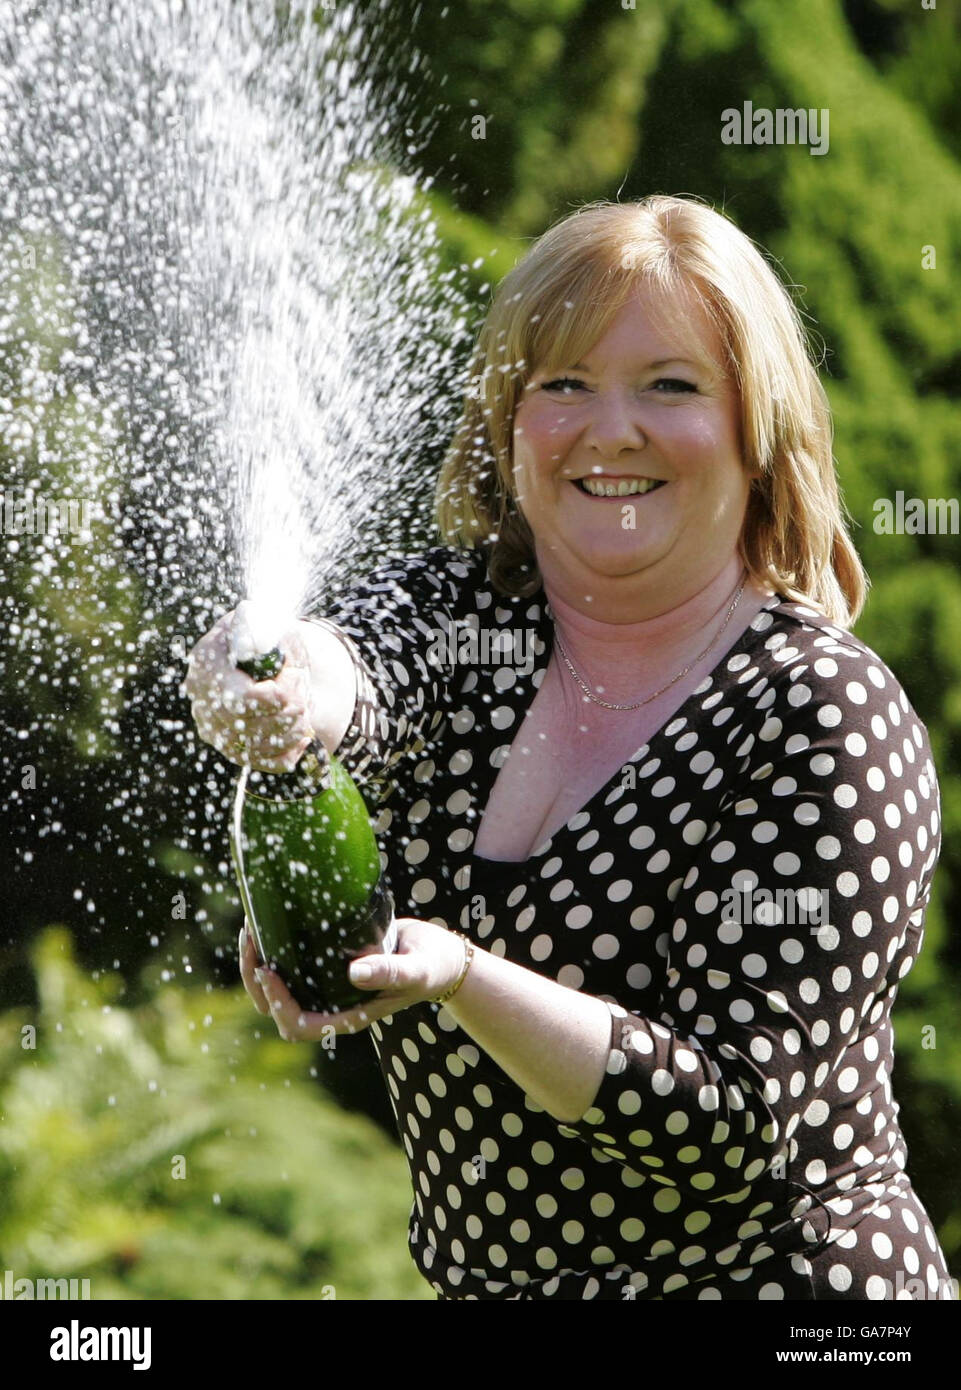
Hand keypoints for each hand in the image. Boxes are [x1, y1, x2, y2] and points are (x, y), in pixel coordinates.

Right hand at [184, 609, 314, 770]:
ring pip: (270, 745)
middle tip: (303, 684)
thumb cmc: (264, 637)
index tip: (295, 673)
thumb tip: (257, 645)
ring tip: (304, 701)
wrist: (265, 660)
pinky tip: (301, 729)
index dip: (282, 692)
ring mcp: (219, 735)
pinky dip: (296, 746)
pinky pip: (275, 762)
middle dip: (295, 706)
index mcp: (206, 669)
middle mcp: (205, 707)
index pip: (245, 700)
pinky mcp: (238, 753)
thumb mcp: (262, 620)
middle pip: (259, 726)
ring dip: (300, 724)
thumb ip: (260, 627)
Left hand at [238, 918, 468, 1038]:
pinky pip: (287, 966)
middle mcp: (330, 1005)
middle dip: (255, 979)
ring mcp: (324, 986)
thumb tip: (354, 973)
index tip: (270, 968)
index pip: (299, 1024)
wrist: (437, 954)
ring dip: (256, 964)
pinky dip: (272, 948)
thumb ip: (389, 973)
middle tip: (251, 940)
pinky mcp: (323, 965)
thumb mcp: (415, 969)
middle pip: (275, 1010)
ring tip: (252, 929)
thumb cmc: (431, 966)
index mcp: (348, 1016)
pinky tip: (268, 921)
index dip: (278, 1003)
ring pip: (274, 989)